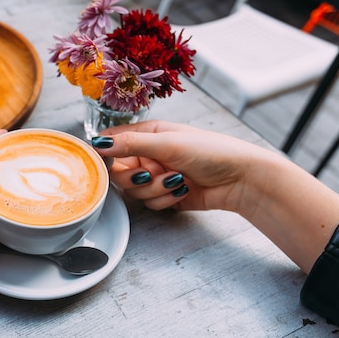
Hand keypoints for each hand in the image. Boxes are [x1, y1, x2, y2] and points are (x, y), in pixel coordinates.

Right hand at [92, 120, 338, 272]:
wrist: (241, 179)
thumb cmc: (211, 151)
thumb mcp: (167, 143)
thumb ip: (130, 144)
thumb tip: (97, 143)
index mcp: (147, 134)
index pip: (112, 142)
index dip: (105, 154)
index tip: (103, 164)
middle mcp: (148, 154)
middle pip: (119, 172)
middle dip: (136, 177)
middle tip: (151, 172)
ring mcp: (156, 175)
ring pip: (134, 191)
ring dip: (154, 189)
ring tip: (176, 180)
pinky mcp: (165, 195)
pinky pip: (149, 203)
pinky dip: (164, 199)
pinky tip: (182, 190)